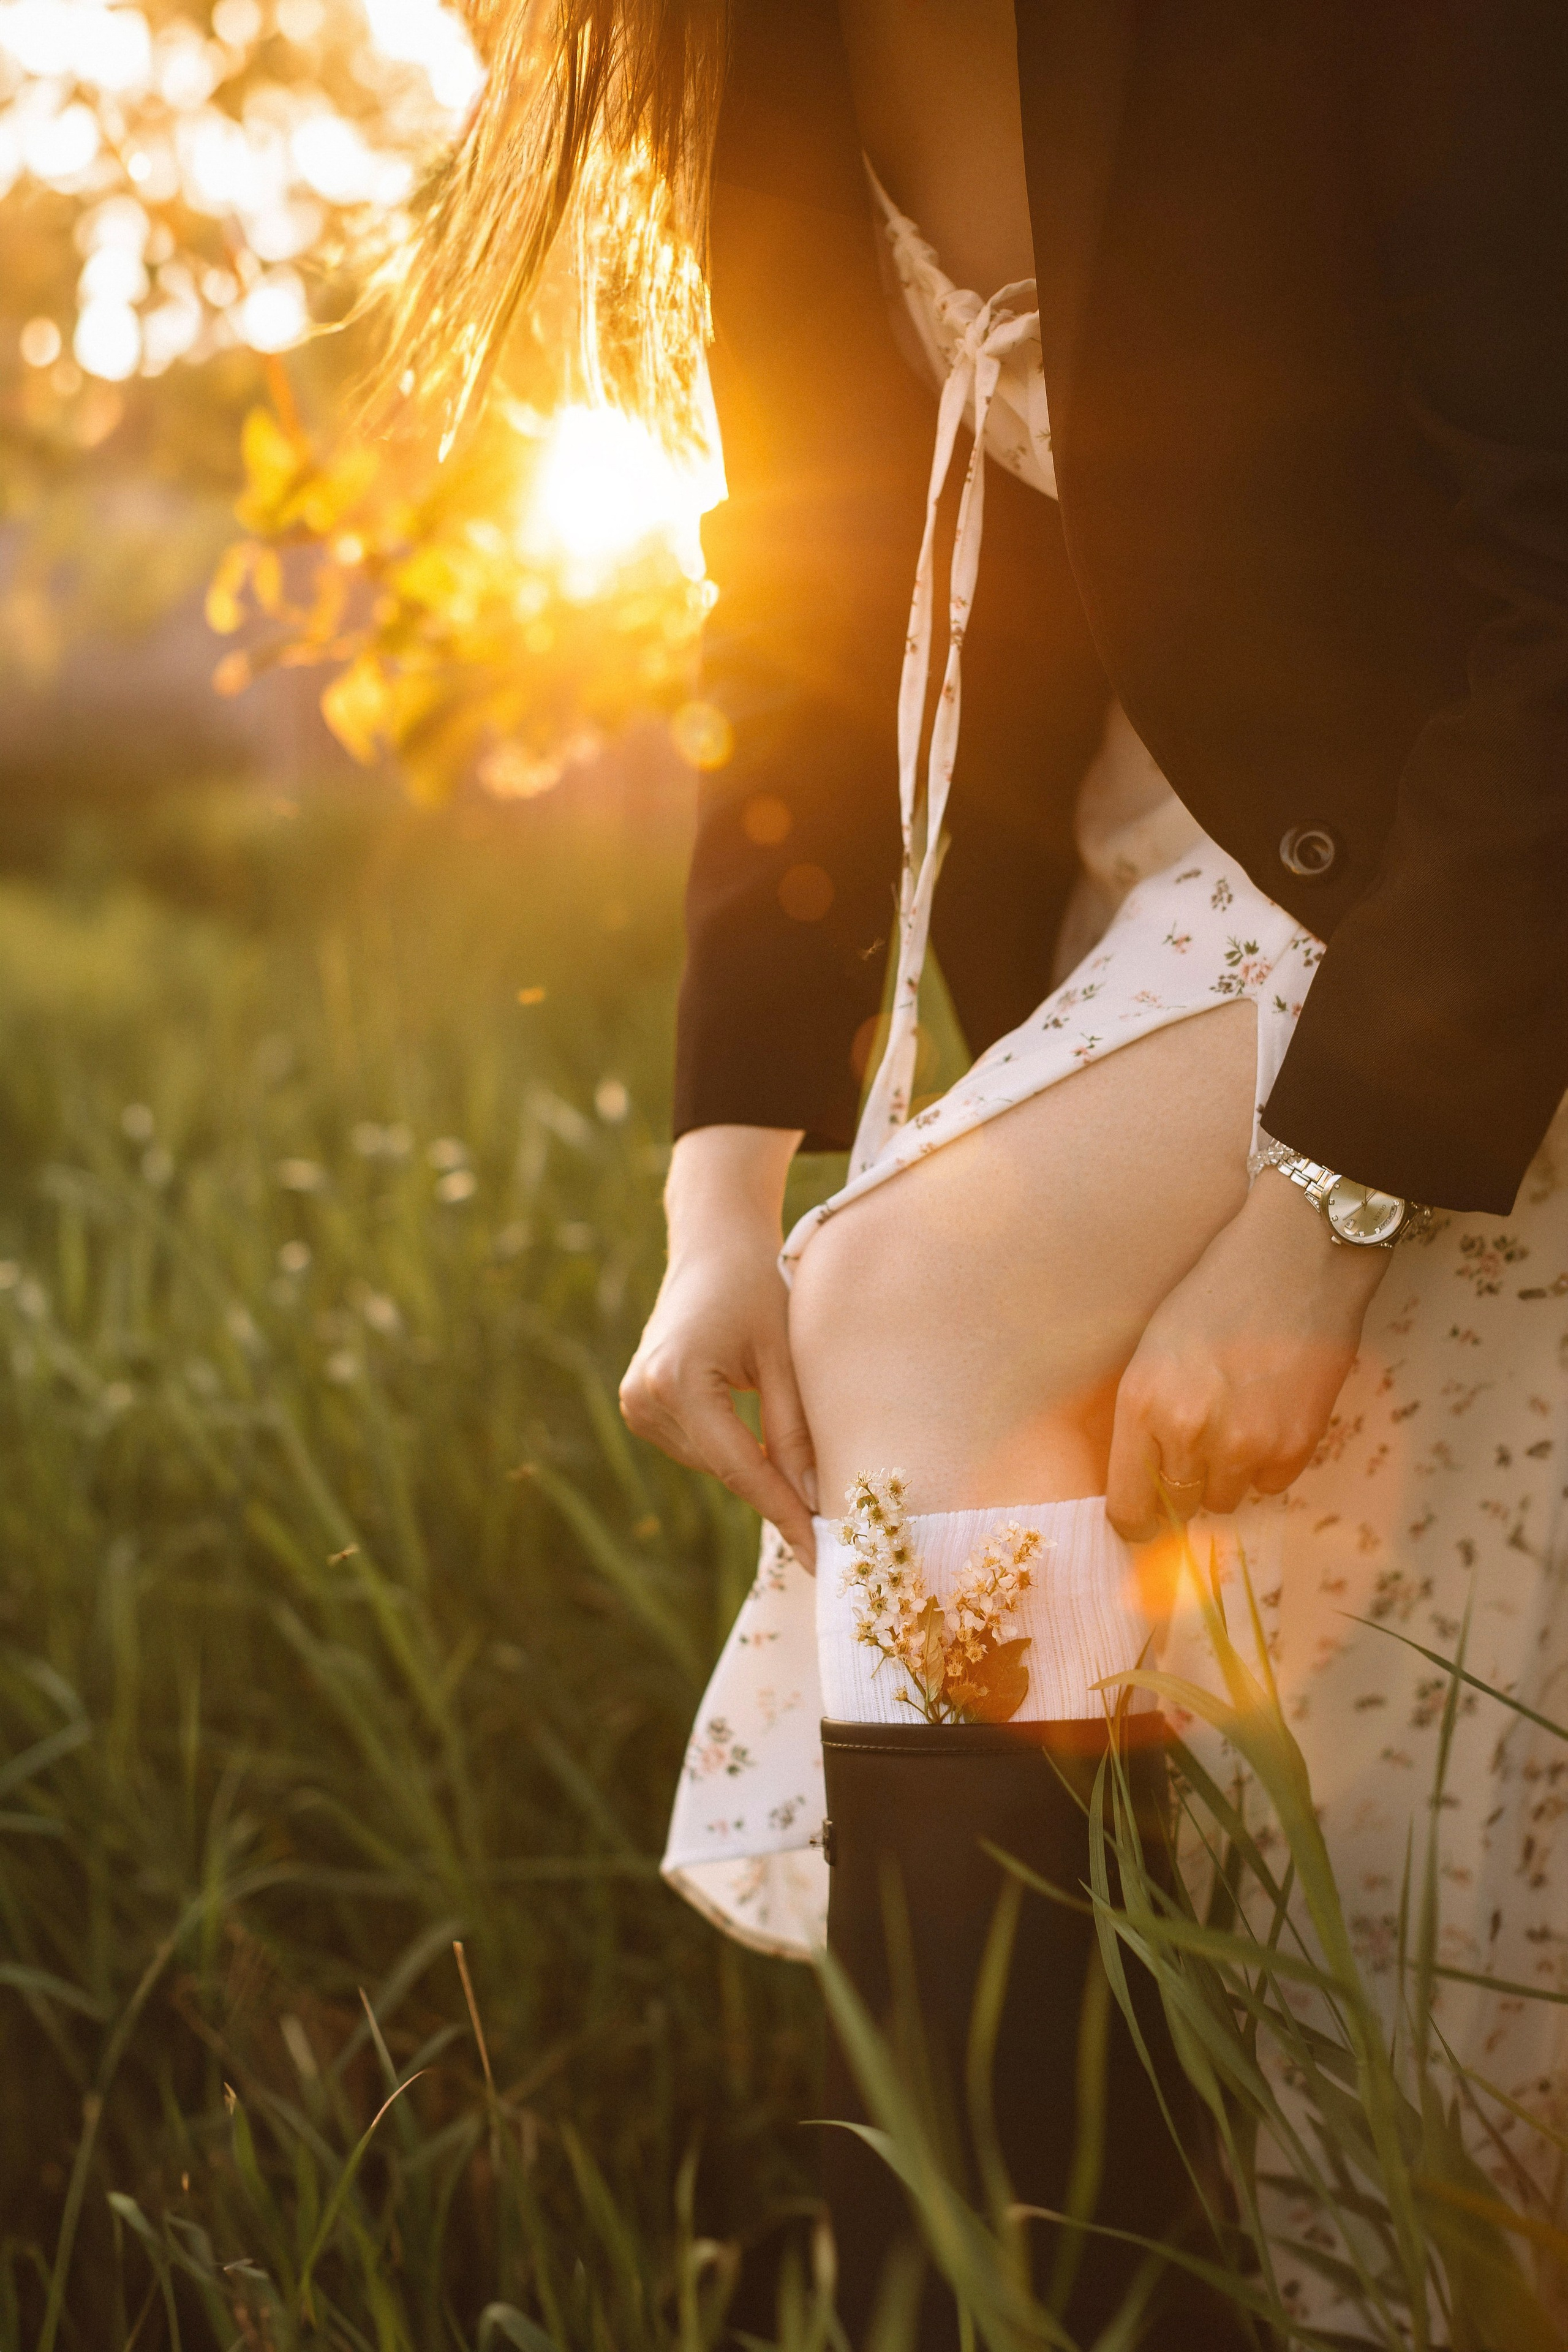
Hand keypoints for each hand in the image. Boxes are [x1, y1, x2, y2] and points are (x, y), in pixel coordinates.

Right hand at [620, 1126, 818, 1566]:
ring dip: (755, 1466)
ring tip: (799, 1459)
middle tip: (832, 1521)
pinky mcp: (640, 1403)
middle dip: (777, 1491)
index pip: (741, 1468)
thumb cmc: (758, 1287)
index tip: (821, 1553)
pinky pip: (699, 1446)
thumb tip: (814, 1504)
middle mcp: (645, 1397)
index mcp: (678, 1381)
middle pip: (726, 1469)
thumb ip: (794, 1432)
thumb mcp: (786, 1357)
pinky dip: (733, 1448)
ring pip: (713, 1463)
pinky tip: (761, 1436)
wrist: (714, 1244)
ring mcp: (636, 1402)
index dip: (784, 1513)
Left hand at [1105, 1168, 1391, 1540]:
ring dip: (1228, 1474)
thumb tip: (1146, 1480)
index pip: (1127, 1508)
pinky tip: (1272, 1414)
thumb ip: (1147, 1417)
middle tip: (1199, 1447)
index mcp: (1142, 1404)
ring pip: (1226, 1501)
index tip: (1144, 1516)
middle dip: (1185, 1486)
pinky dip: (1270, 1462)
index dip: (1136, 1520)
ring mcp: (1245, 1443)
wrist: (1297, 1256)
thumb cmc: (1215, 1291)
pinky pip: (1272, 1486)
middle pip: (1179, 1507)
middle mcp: (1188, 1432)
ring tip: (1238, 1419)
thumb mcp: (1154, 1349)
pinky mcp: (1295, 1445)